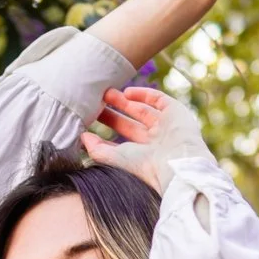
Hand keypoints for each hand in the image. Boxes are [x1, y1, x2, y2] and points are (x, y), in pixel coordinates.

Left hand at [81, 84, 212, 193]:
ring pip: (142, 110)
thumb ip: (96, 149)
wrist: (176, 163)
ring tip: (106, 93)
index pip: (121, 143)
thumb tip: (82, 138)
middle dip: (113, 113)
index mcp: (143, 157)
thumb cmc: (146, 166)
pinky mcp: (175, 112)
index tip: (89, 121)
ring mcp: (166, 127)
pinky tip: (127, 92)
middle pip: (130, 124)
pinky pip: (158, 100)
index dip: (106, 132)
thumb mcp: (115, 158)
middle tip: (95, 103)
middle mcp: (155, 142)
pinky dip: (144, 94)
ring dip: (124, 101)